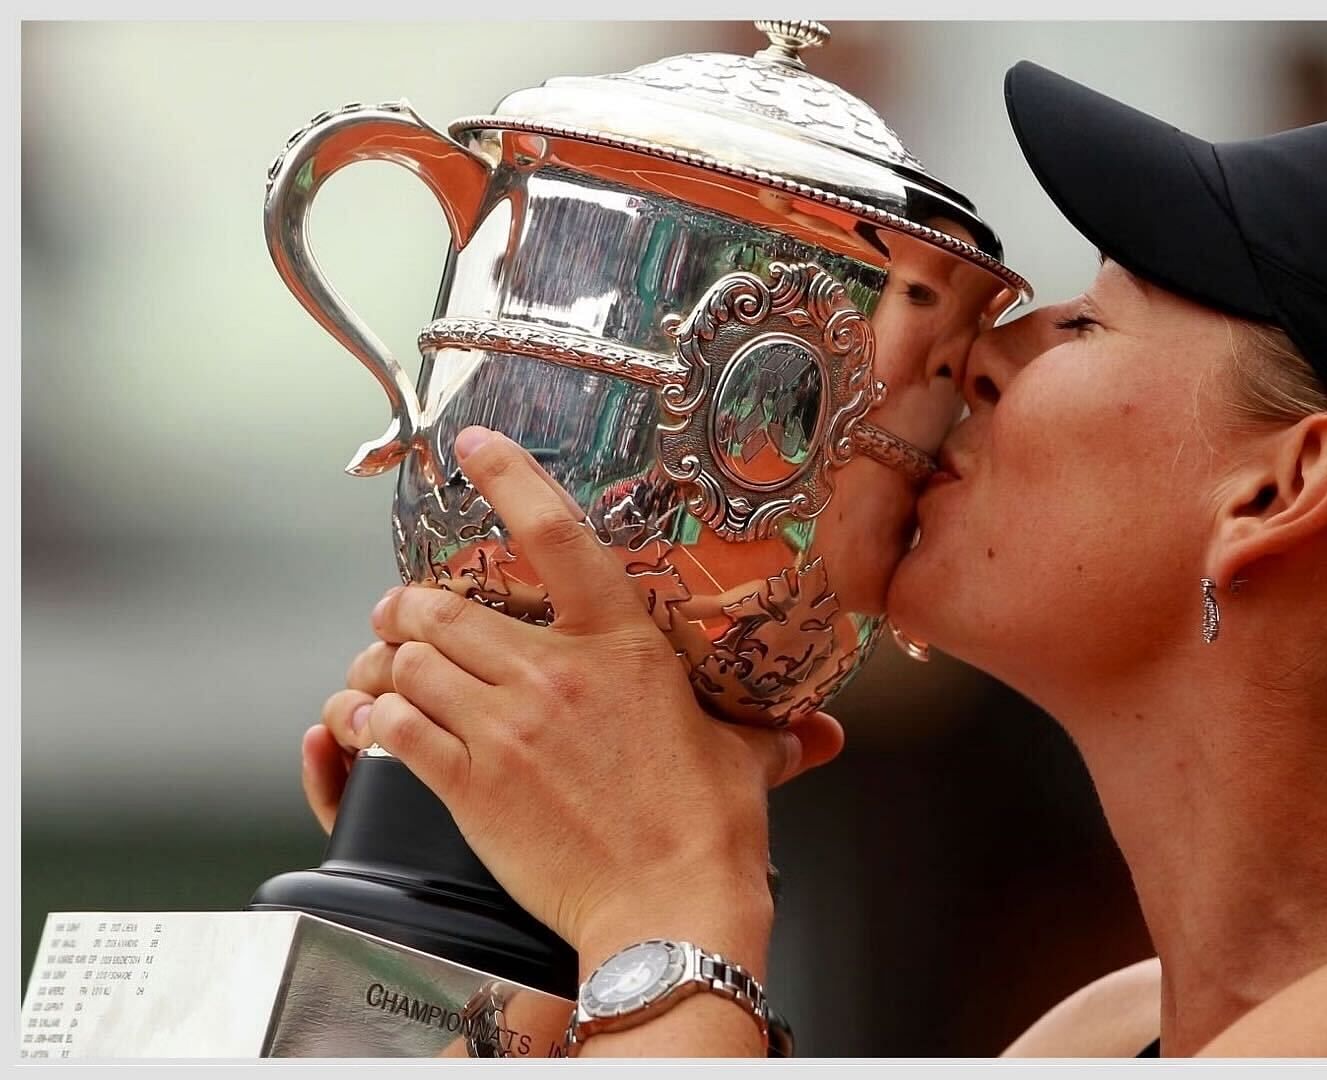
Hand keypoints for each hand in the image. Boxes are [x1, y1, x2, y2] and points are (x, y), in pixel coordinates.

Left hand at [305, 426, 845, 976]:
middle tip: (405, 614)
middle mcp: (554, 673)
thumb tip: (823, 737)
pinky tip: (371, 721)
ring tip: (385, 667)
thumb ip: (775, 735)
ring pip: (407, 657)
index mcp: (622, 646)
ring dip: (385, 658)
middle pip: (441, 602)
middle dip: (408, 604)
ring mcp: (505, 726)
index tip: (473, 447)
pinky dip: (369, 716)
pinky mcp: (469, 781)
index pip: (554, 534)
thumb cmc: (708, 833)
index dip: (506, 477)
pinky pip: (391, 724)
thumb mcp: (746, 760)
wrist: (668, 908)